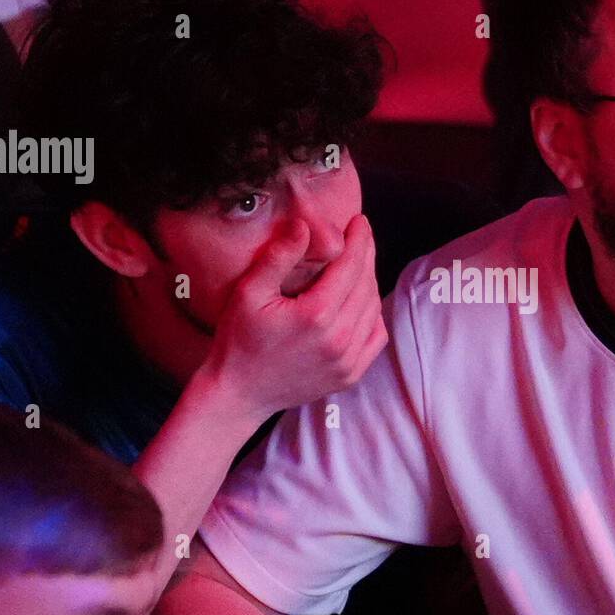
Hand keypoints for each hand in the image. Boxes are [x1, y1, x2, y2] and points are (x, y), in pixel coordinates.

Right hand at [196, 213, 385, 422]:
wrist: (238, 394)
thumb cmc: (239, 340)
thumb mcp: (249, 292)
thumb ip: (278, 256)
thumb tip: (303, 225)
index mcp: (317, 315)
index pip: (351, 266)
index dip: (359, 239)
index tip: (359, 221)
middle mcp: (340, 339)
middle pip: (366, 285)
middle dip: (366, 255)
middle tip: (360, 236)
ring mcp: (348, 361)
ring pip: (374, 309)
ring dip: (369, 282)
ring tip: (357, 264)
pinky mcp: (350, 375)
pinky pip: (376, 337)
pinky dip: (373, 314)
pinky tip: (359, 300)